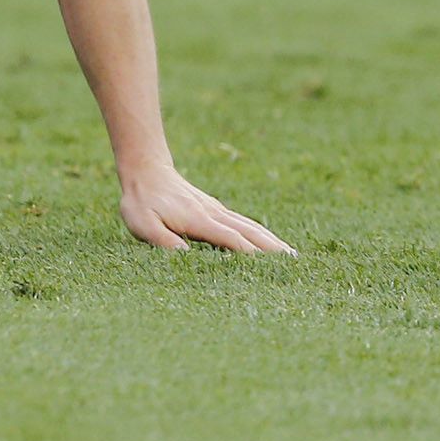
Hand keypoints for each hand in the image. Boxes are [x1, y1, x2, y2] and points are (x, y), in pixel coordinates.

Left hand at [119, 164, 292, 253]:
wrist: (145, 169)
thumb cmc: (142, 201)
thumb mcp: (143, 223)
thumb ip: (164, 241)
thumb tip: (186, 258)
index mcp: (200, 220)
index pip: (233, 240)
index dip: (253, 256)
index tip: (274, 271)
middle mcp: (214, 213)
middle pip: (250, 232)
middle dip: (273, 248)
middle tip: (297, 265)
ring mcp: (216, 209)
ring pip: (249, 225)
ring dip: (271, 240)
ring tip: (292, 256)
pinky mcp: (214, 209)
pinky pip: (242, 222)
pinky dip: (260, 233)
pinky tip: (267, 242)